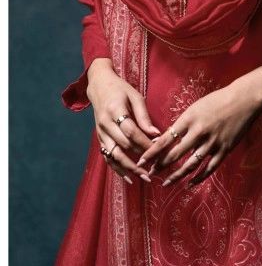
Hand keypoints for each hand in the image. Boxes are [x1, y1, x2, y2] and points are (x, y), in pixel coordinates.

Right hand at [87, 58, 160, 184]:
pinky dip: (117, 169)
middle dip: (140, 156)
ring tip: (144, 177)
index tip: (158, 150)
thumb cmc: (120, 89)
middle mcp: (105, 123)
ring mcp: (100, 133)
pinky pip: (107, 157)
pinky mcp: (100, 139)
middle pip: (123, 145)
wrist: (99, 87)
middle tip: (156, 166)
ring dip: (129, 168)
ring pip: (114, 155)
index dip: (145, 142)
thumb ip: (144, 116)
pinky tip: (129, 178)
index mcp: (114, 110)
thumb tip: (156, 134)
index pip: (131, 131)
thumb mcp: (135, 96)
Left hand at [135, 79, 261, 186]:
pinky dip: (198, 178)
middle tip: (149, 174)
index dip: (153, 152)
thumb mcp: (196, 107)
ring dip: (177, 176)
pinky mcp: (224, 149)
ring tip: (165, 183)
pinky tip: (189, 184)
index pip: (167, 139)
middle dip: (161, 166)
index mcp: (190, 119)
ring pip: (191, 165)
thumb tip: (166, 139)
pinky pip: (209, 168)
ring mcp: (213, 142)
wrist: (244, 100)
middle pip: (176, 154)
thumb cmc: (218, 100)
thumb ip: (182, 123)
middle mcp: (199, 132)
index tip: (142, 160)